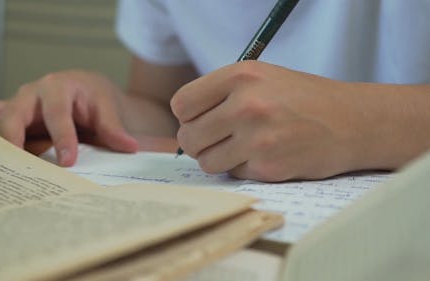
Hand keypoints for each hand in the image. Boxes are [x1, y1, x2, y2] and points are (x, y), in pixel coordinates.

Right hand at [0, 70, 137, 165]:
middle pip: (13, 114)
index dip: (61, 137)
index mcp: (58, 88)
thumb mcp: (106, 107)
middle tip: (17, 169)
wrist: (84, 91)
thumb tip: (128, 146)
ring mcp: (14, 104)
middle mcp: (30, 94)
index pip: (57, 113)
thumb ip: (113, 127)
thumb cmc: (93, 98)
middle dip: (13, 140)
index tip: (67, 162)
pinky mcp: (6, 117)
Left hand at [171, 61, 367, 181]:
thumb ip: (220, 93)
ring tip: (240, 147)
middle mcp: (247, 105)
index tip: (200, 119)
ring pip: (206, 161)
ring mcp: (258, 138)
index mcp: (241, 76)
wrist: (352, 122)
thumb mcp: (261, 77)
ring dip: (218, 158)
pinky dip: (243, 168)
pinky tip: (264, 155)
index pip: (182, 104)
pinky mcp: (268, 167)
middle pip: (188, 136)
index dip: (187, 116)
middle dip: (197, 142)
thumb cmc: (302, 98)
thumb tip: (183, 122)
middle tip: (215, 139)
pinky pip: (233, 174)